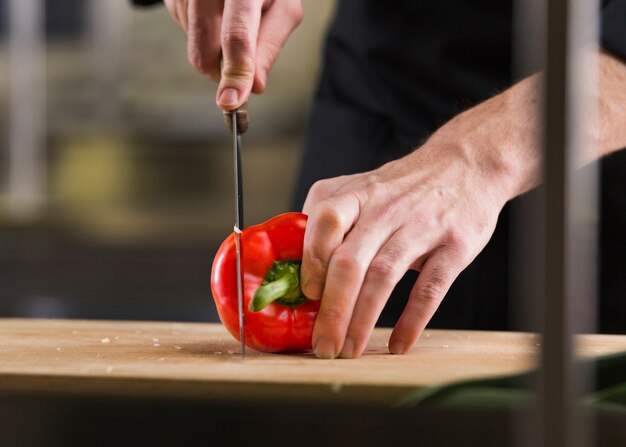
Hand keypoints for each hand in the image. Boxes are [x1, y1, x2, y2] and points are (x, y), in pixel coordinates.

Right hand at [163, 0, 302, 109]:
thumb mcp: (283, 10)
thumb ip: (269, 47)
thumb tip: (254, 87)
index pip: (237, 35)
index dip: (235, 73)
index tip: (230, 102)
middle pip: (204, 53)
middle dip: (221, 72)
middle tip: (240, 62)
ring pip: (193, 49)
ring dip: (213, 49)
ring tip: (229, 19)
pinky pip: (183, 32)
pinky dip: (201, 34)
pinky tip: (214, 13)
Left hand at [300, 75, 544, 358]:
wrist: (465, 164)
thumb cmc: (403, 187)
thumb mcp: (362, 187)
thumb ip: (329, 219)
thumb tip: (296, 264)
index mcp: (358, 194)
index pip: (325, 221)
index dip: (312, 259)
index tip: (307, 294)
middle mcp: (386, 209)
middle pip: (350, 261)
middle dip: (332, 309)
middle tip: (323, 345)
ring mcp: (421, 227)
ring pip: (384, 276)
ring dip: (363, 319)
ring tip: (349, 349)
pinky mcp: (454, 246)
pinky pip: (430, 288)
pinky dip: (412, 320)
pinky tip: (398, 344)